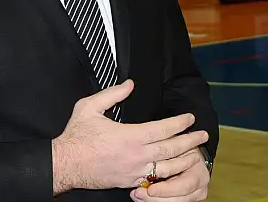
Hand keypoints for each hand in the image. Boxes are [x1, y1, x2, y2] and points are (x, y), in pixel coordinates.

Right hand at [52, 80, 208, 192]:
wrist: (65, 165)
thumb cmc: (76, 136)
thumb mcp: (89, 107)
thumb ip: (112, 94)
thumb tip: (130, 84)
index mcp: (130, 136)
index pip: (163, 129)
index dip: (179, 122)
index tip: (189, 117)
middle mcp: (137, 155)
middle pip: (172, 149)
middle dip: (190, 141)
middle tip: (203, 135)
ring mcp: (134, 171)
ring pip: (168, 168)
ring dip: (184, 160)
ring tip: (196, 154)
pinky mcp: (130, 182)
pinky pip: (155, 180)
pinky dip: (169, 176)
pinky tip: (175, 171)